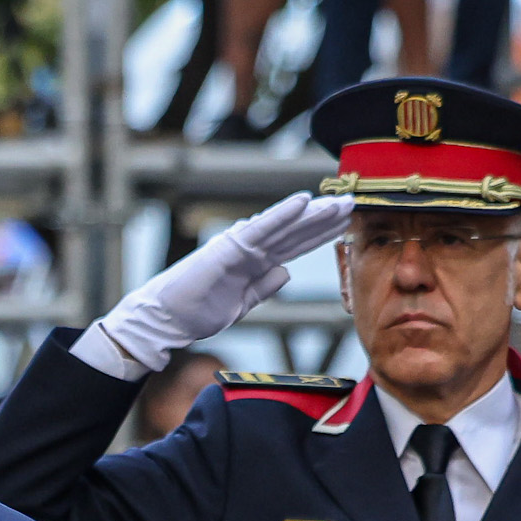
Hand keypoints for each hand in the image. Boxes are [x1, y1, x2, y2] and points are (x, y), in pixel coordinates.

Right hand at [76, 191, 350, 382]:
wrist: (167, 319)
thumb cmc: (197, 312)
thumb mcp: (243, 303)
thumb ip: (264, 286)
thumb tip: (286, 271)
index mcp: (255, 261)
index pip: (295, 244)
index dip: (320, 233)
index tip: (345, 222)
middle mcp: (251, 248)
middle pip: (296, 231)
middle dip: (324, 219)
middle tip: (353, 202)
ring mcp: (241, 245)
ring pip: (286, 226)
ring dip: (313, 213)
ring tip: (338, 201)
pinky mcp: (231, 248)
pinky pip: (262, 229)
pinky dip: (283, 214)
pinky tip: (303, 201)